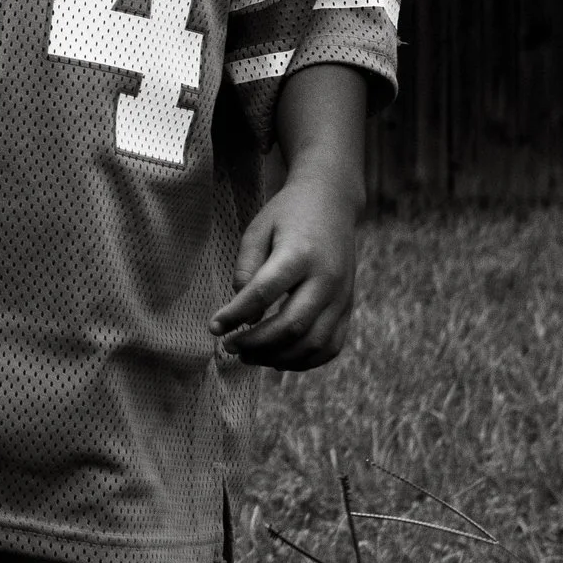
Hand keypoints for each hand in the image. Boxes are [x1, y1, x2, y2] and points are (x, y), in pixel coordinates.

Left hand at [211, 160, 360, 368]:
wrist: (332, 202)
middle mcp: (327, 278)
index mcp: (300, 254)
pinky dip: (305, 361)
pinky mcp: (348, 306)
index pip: (264, 293)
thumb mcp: (258, 229)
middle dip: (256, 344)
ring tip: (249, 356)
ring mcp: (342, 295)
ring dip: (278, 358)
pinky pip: (331, 346)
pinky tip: (278, 359)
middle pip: (292, 325)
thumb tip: (244, 314)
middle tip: (230, 347)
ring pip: (313, 343)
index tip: (214, 327)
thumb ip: (247, 268)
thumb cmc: (287, 215)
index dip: (235, 315)